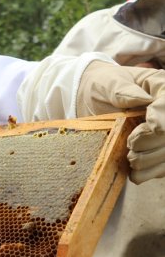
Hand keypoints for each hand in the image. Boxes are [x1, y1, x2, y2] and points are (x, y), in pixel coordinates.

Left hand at [77, 61, 164, 182]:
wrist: (97, 100)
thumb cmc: (104, 87)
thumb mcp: (108, 83)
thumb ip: (122, 90)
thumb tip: (142, 99)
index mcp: (162, 87)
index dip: (159, 122)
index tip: (147, 131)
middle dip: (151, 143)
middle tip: (130, 145)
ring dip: (151, 161)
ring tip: (131, 160)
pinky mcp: (162, 148)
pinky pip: (164, 166)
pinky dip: (150, 172)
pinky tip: (135, 174)